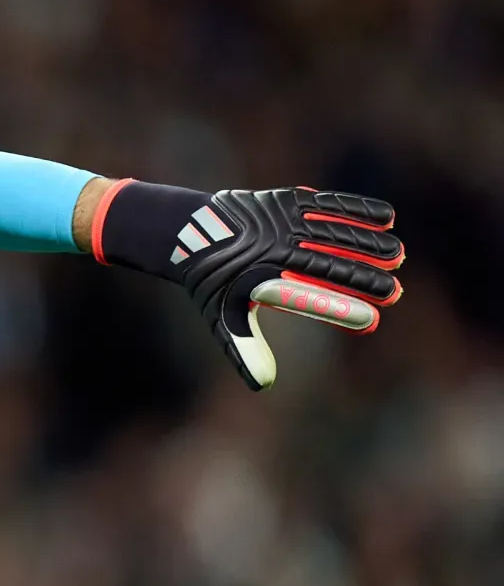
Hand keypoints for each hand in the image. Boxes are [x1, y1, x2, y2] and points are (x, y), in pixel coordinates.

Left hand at [92, 182, 403, 389]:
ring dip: (368, 243)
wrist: (187, 231)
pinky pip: (326, 204)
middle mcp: (269, 249)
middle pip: (326, 264)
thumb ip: (244, 350)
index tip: (373, 320)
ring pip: (332, 231)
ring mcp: (278, 222)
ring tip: (398, 256)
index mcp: (256, 279)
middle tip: (395, 293)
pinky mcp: (283, 200)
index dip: (339, 309)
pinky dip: (356, 208)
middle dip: (363, 278)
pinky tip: (387, 217)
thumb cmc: (212, 284)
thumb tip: (262, 385)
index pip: (306, 298)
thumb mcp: (222, 318)